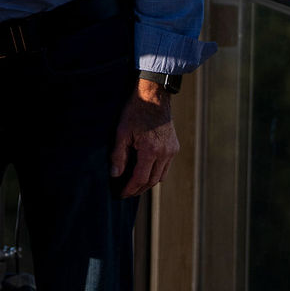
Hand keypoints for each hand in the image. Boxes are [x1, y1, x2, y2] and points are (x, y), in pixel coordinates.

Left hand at [110, 81, 178, 196]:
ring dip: (148, 183)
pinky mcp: (174, 146)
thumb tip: (115, 175)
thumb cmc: (136, 112)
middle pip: (152, 181)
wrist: (154, 96)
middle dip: (138, 189)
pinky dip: (156, 173)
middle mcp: (165, 152)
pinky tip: (146, 170)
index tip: (121, 194)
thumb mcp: (122, 132)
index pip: (140, 178)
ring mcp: (171, 150)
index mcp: (151, 150)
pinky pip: (166, 167)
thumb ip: (118, 156)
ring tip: (135, 184)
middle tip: (126, 192)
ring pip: (161, 177)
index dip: (130, 189)